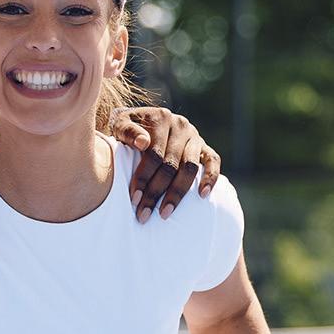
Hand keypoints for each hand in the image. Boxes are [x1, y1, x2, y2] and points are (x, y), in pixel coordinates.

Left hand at [110, 106, 219, 221]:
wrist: (139, 120)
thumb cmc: (126, 129)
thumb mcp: (120, 124)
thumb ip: (128, 131)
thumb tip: (143, 143)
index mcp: (159, 119)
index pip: (153, 154)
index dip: (143, 178)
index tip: (134, 199)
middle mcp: (180, 126)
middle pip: (170, 164)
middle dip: (156, 192)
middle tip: (144, 214)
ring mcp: (194, 136)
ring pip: (190, 167)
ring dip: (177, 192)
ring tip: (165, 213)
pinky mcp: (204, 146)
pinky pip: (213, 161)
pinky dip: (210, 177)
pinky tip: (203, 195)